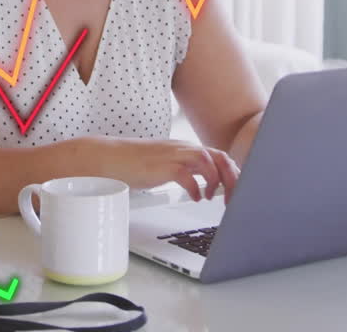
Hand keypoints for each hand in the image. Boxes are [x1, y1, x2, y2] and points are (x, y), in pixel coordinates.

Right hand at [73, 137, 240, 202]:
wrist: (110, 158)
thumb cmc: (135, 164)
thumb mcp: (167, 165)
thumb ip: (185, 169)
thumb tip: (203, 184)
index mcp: (186, 148)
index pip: (219, 156)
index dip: (233, 173)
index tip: (236, 190)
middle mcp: (184, 148)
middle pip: (220, 158)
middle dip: (232, 179)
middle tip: (232, 198)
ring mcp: (174, 156)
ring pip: (209, 162)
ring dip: (216, 181)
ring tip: (212, 197)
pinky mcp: (163, 167)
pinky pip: (188, 175)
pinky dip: (195, 188)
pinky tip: (194, 197)